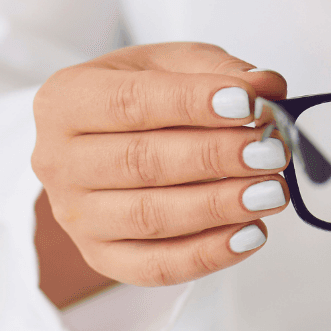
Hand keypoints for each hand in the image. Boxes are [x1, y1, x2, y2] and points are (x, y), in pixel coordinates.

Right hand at [32, 42, 289, 296]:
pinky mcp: (99, 257)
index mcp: (66, 100)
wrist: (104, 143)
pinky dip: (208, 254)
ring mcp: (75, 216)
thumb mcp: (173, 64)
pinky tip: (251, 234)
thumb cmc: (141, 95)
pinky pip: (155, 266)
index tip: (250, 103)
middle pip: (141, 162)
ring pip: (150, 217)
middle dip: (216, 157)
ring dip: (219, 206)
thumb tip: (269, 88)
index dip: (192, 104)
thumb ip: (220, 71)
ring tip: (272, 191)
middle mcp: (57, 160)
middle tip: (273, 151)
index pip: (130, 102)